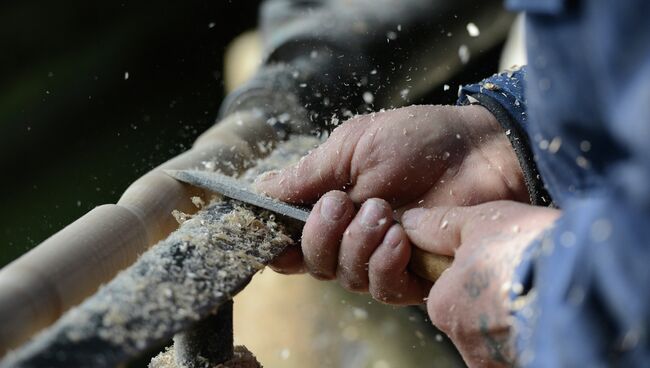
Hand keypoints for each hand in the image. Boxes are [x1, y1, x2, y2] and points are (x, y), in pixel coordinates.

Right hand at [255, 105, 527, 274]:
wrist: (482, 150)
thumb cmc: (419, 139)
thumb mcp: (352, 145)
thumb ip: (306, 174)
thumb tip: (258, 190)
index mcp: (332, 204)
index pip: (289, 236)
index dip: (275, 238)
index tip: (273, 228)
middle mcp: (351, 235)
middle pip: (310, 262)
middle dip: (320, 234)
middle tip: (344, 202)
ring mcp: (382, 256)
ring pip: (343, 276)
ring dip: (355, 244)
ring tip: (383, 211)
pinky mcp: (415, 273)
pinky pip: (382, 289)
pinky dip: (383, 265)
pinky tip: (399, 238)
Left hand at [402, 201, 559, 366]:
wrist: (587, 286)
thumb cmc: (527, 249)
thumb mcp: (480, 223)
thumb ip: (441, 225)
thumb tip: (410, 222)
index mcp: (444, 306)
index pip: (450, 289)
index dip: (476, 269)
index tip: (501, 257)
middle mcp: (466, 343)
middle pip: (476, 313)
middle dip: (496, 293)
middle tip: (526, 270)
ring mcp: (498, 360)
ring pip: (502, 331)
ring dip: (519, 311)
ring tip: (543, 287)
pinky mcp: (530, 366)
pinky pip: (524, 344)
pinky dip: (536, 327)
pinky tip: (552, 308)